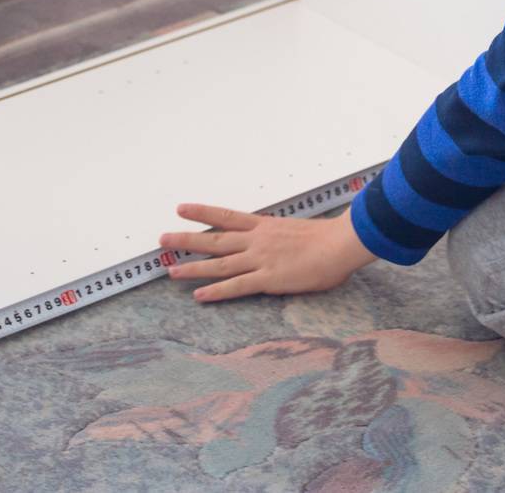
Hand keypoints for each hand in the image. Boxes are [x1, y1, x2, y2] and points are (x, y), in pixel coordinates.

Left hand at [159, 203, 377, 302]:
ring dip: (193, 268)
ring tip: (170, 270)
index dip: (202, 212)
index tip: (181, 208)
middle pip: (214, 239)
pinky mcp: (268, 279)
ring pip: (219, 264)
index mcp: (265, 226)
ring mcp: (260, 260)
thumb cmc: (330, 239)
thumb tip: (279, 244)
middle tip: (163, 239)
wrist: (341, 244)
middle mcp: (257, 241)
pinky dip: (216, 292)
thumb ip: (283, 238)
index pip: (226, 216)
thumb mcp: (298, 232)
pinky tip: (199, 296)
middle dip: (186, 240)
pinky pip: (236, 287)